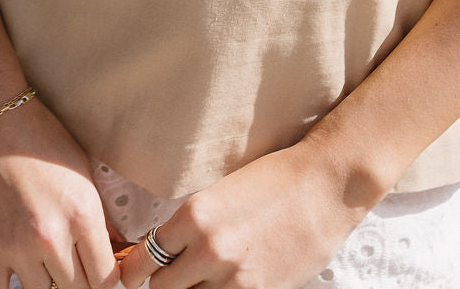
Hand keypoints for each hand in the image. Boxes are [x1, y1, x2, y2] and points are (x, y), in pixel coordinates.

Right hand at [0, 95, 121, 288]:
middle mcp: (53, 235)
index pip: (106, 279)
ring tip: (44, 262)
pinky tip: (16, 274)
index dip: (106, 281)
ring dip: (46, 284)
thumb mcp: (82, 171)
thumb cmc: (36, 135)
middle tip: (74, 267)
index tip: (100, 275)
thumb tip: (115, 250)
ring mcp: (16, 246)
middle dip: (79, 282)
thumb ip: (98, 217)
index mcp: (83, 213)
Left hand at [118, 146, 368, 288]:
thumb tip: (164, 252)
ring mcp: (235, 279)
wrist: (325, 187)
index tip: (134, 275)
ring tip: (203, 278)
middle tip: (173, 276)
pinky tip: (226, 284)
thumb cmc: (274, 181)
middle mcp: (208, 250)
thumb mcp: (220, 193)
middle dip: (164, 285)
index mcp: (194, 216)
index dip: (135, 272)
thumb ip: (191, 226)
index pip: (144, 260)